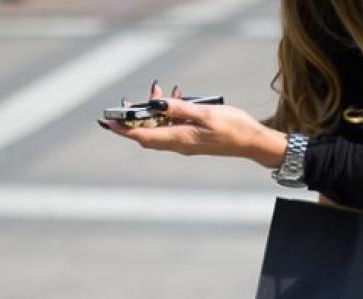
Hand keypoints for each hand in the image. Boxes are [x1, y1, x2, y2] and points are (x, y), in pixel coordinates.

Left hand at [100, 80, 287, 168]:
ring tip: (157, 91)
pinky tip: (176, 98)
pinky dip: (168, 114)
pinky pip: (172, 128)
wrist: (253, 142)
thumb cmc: (234, 128)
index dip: (124, 129)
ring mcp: (186, 143)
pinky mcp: (192, 139)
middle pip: (147, 134)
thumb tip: (157, 103)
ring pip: (159, 129)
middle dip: (136, 117)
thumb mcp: (206, 113)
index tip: (109, 122)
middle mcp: (180, 144)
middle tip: (128, 102)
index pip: (143, 136)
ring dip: (154, 113)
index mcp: (180, 139)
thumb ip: (180, 109)